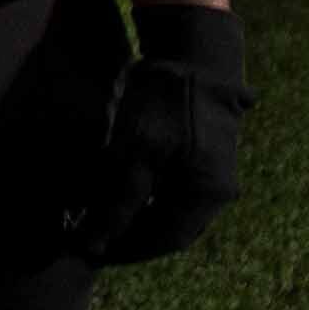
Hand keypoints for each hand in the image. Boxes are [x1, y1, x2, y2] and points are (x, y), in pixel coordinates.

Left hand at [75, 3, 252, 264]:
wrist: (192, 57)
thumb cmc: (163, 105)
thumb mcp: (134, 154)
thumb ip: (118, 202)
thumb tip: (94, 243)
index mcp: (207, 196)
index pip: (164, 240)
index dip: (126, 250)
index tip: (89, 252)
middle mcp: (218, 193)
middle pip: (170, 229)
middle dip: (130, 236)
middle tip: (90, 235)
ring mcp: (214, 176)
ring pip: (171, 211)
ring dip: (137, 218)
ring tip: (98, 215)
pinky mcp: (204, 159)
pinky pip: (174, 192)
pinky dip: (147, 198)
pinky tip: (120, 193)